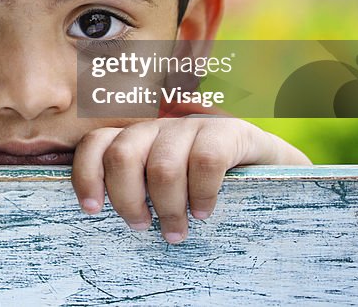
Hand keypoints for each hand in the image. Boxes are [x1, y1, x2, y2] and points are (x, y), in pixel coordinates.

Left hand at [71, 117, 310, 243]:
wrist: (271, 171)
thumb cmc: (206, 190)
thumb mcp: (166, 191)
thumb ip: (137, 193)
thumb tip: (97, 220)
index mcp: (137, 140)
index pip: (97, 143)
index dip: (86, 174)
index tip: (92, 210)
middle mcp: (159, 127)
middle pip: (122, 155)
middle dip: (128, 199)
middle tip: (141, 227)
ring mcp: (193, 126)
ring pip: (162, 165)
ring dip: (167, 207)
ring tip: (176, 232)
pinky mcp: (228, 131)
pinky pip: (205, 161)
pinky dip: (201, 194)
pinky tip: (204, 212)